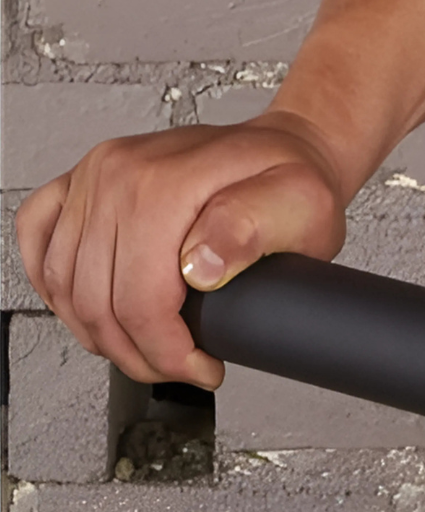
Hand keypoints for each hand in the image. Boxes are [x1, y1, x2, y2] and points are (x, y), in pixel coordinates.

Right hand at [15, 114, 347, 388]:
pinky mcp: (79, 183)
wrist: (283, 146)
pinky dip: (54, 285)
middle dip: (138, 353)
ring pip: (64, 288)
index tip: (199, 365)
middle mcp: (118, 173)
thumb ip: (253, 231)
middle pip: (97, 304)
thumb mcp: (302, 205)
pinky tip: (92, 303)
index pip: (139, 301)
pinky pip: (36, 241)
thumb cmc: (293, 176)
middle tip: (179, 362)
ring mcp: (94, 175)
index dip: (167, 352)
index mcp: (166, 181)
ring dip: (99, 331)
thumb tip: (199, 266)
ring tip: (148, 340)